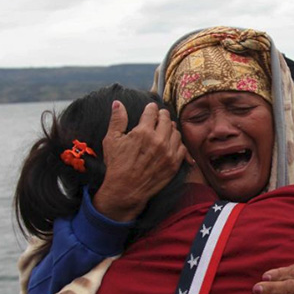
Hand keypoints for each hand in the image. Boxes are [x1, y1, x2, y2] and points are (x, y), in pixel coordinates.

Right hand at [93, 101, 187, 221]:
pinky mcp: (174, 164)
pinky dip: (178, 143)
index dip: (151, 108)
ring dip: (171, 128)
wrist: (126, 190)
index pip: (152, 111)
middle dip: (163, 115)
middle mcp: (158, 141)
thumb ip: (117, 120)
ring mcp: (168, 153)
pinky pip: (182, 147)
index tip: (151, 107)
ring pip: (176, 132)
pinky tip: (172, 142)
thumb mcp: (111, 140)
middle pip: (167, 119)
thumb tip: (118, 103)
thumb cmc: (117, 165)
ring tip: (165, 129)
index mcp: (143, 132)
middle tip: (160, 116)